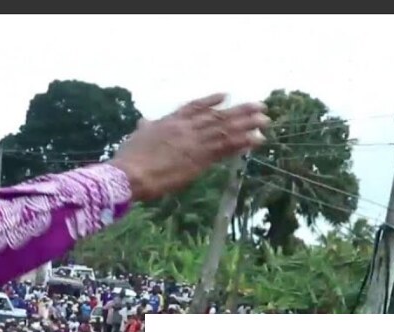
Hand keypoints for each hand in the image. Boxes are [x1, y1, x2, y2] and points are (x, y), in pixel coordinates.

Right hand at [110, 93, 267, 200]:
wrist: (130, 174)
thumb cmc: (128, 159)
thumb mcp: (136, 137)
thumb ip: (145, 128)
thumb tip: (144, 122)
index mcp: (170, 122)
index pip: (195, 107)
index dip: (211, 101)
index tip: (226, 96)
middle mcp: (186, 128)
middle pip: (218, 116)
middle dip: (240, 111)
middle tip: (259, 107)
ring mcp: (194, 142)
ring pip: (225, 130)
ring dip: (247, 124)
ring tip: (265, 120)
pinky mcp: (200, 158)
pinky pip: (225, 148)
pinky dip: (242, 143)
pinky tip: (255, 139)